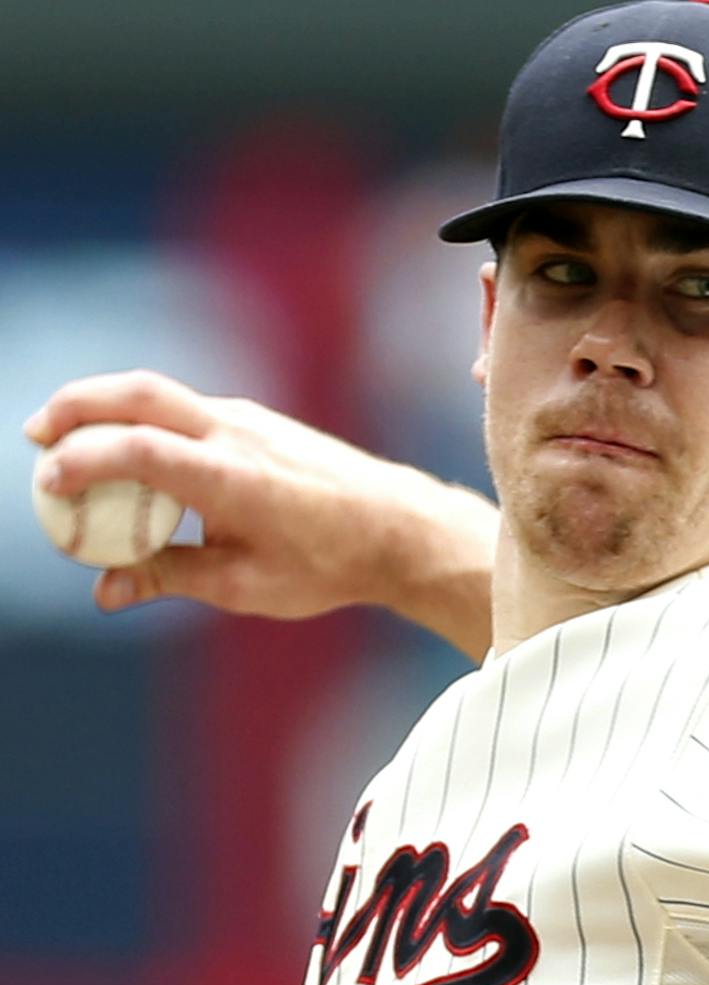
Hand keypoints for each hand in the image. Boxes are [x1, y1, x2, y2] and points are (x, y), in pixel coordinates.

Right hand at [25, 370, 496, 651]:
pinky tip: (129, 452)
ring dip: (106, 407)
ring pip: (159, 394)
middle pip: (137, 394)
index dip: (85, 459)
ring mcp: (245, 418)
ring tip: (68, 438)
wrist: (395, 528)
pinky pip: (183, 408)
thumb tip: (105, 591)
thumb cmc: (326, 564)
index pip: (139, 450)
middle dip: (77, 406)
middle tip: (36, 434)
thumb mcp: (244, 586)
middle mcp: (235, 434)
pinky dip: (142, 419)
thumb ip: (169, 579)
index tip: (49, 481)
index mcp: (231, 479)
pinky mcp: (253, 418)